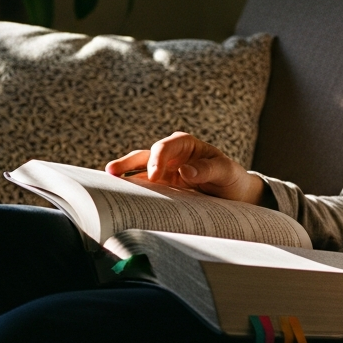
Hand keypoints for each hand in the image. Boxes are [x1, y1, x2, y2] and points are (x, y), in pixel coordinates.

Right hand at [105, 132, 265, 204]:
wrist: (235, 195)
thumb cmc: (232, 178)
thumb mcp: (226, 172)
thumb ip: (208, 169)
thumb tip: (185, 171)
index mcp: (186, 145)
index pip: (166, 146)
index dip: (158, 159)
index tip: (154, 175)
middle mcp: (172, 156)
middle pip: (146, 156)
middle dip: (129, 163)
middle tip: (113, 172)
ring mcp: (164, 171)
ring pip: (139, 171)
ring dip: (124, 176)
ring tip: (106, 182)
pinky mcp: (162, 187)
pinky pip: (144, 187)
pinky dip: (132, 191)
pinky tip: (119, 197)